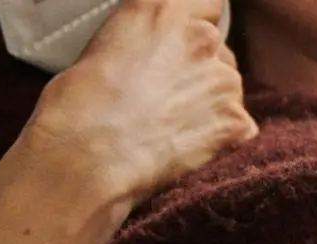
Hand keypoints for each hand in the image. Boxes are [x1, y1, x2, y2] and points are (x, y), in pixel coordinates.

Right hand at [0, 0, 256, 243]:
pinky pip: (239, 126)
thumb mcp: (102, 47)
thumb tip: (148, 53)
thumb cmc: (77, 106)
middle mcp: (201, 37)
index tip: (185, 41)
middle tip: (167, 95)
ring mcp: (223, 80)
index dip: (197, 23)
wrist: (89, 156)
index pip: (206, 2)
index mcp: (162, 8)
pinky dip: (222, 137)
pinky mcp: (235, 122)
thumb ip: (142, 39)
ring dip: (211, 102)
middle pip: (218, 47)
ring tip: (171, 125)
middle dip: (200, 68)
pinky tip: (187, 148)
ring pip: (228, 86)